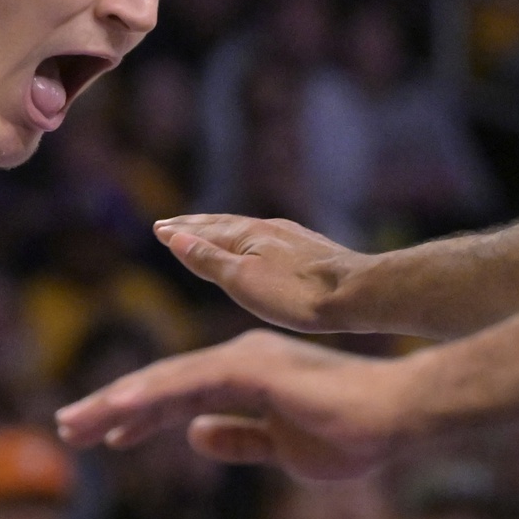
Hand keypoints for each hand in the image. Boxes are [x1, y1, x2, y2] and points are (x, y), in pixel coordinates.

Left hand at [54, 329, 409, 480]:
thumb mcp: (282, 449)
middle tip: (66, 429)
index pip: (177, 399)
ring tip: (73, 426)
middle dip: (110, 410)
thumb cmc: (352, 433)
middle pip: (159, 387)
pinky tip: (115, 412)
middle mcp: (235, 360)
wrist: (398, 417)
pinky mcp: (250, 367)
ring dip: (114, 405)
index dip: (139, 418)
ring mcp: (241, 360)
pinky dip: (148, 398)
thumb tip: (194, 435)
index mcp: (244, 378)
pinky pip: (187, 384)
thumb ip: (240, 439)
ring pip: (163, 384)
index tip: (106, 437)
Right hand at [154, 214, 363, 332]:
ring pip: (246, 230)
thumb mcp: (242, 280)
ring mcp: (292, 238)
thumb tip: (174, 237)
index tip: (159, 227)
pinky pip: (267, 239)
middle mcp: (267, 229)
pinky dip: (247, 240)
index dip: (179, 231)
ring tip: (209, 232)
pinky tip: (258, 247)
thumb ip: (207, 259)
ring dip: (221, 231)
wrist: (359, 294)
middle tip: (172, 224)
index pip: (203, 230)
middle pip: (223, 225)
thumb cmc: (297, 293)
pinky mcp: (311, 250)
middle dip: (195, 226)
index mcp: (246, 235)